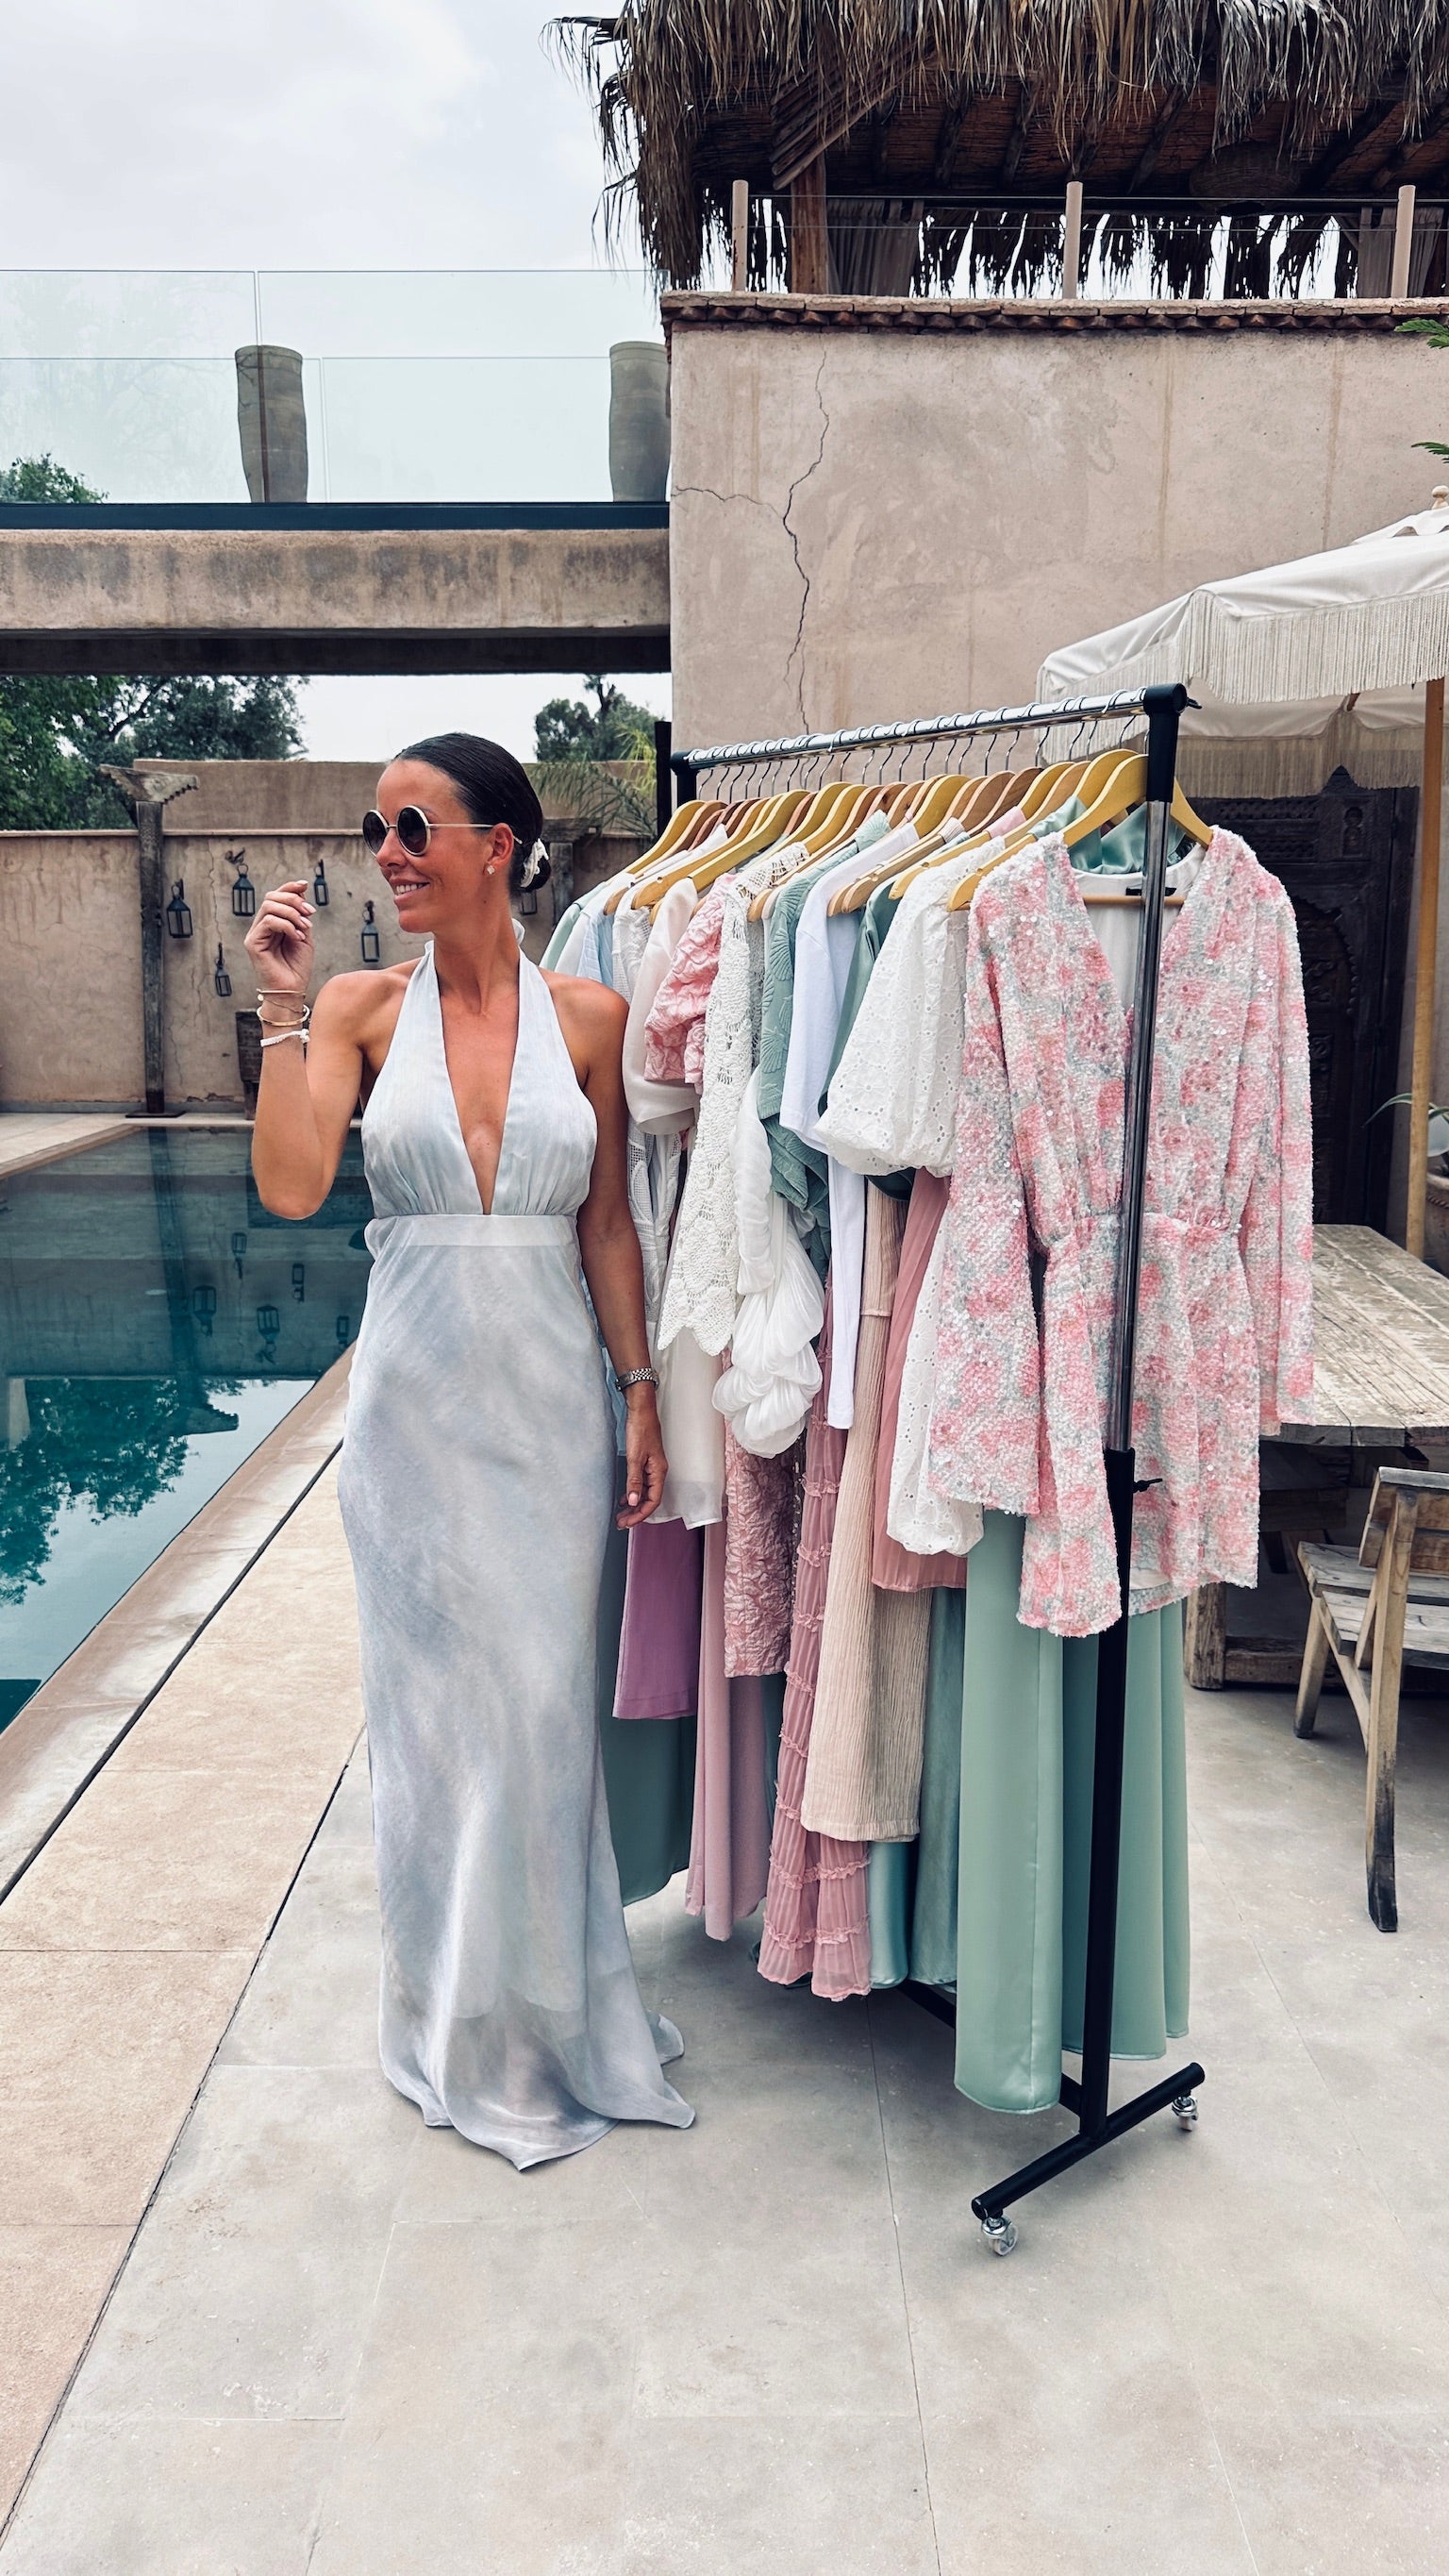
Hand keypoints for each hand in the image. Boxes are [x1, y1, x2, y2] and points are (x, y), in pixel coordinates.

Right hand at [245, 880, 314, 1001]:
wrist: (293, 991)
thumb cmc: (298, 967)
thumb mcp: (304, 936)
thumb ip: (301, 916)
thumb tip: (301, 892)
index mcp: (274, 923)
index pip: (277, 896)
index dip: (290, 887)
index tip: (305, 884)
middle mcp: (262, 926)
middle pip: (271, 897)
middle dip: (293, 900)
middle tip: (310, 913)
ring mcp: (255, 934)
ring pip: (269, 907)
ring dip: (292, 913)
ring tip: (305, 927)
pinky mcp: (252, 943)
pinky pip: (268, 922)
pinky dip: (286, 925)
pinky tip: (297, 936)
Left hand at [617, 1388, 666, 1528]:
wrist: (641, 1411)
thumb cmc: (641, 1430)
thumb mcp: (635, 1457)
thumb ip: (634, 1481)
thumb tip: (634, 1502)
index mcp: (659, 1472)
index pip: (653, 1501)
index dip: (641, 1514)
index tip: (628, 1522)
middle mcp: (658, 1472)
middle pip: (649, 1499)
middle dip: (636, 1513)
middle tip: (621, 1523)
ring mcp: (652, 1467)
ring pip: (645, 1492)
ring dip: (634, 1505)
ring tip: (621, 1514)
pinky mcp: (645, 1462)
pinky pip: (641, 1483)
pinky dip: (633, 1493)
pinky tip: (625, 1498)